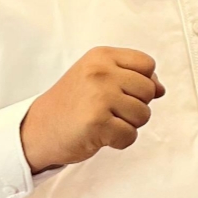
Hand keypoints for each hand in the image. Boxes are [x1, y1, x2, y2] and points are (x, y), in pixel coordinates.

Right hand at [20, 47, 164, 173]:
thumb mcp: (99, 78)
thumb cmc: (73, 104)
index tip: (121, 91)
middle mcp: (100, 72)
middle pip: (149, 90)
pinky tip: (100, 135)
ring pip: (144, 114)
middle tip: (109, 110)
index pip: (147, 64)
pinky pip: (130, 136)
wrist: (37, 130)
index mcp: (101, 56)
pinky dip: (119, 141)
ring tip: (104, 121)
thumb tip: (161, 88)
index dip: (142, 82)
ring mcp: (98, 97)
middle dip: (136, 105)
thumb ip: (132, 77)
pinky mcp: (97, 123)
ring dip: (128, 124)